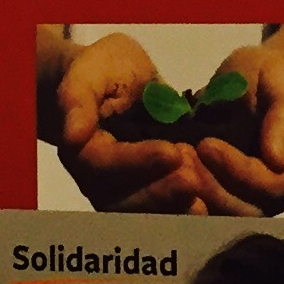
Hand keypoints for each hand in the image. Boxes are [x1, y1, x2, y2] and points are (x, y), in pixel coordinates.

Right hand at [44, 31, 211, 212]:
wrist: (117, 80)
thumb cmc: (101, 69)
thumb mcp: (89, 71)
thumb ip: (77, 99)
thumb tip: (72, 136)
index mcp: (80, 150)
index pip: (104, 164)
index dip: (136, 161)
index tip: (172, 152)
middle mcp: (97, 180)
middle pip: (123, 200)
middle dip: (160, 193)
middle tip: (194, 181)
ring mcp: (121, 192)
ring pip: (145, 213)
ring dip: (174, 210)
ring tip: (205, 201)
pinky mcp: (147, 193)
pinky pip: (164, 211)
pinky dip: (185, 211)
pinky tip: (211, 205)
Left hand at [189, 32, 283, 215]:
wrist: (254, 80)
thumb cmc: (271, 77)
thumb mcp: (282, 83)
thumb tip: (278, 159)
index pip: (272, 185)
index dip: (238, 170)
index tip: (205, 144)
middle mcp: (278, 190)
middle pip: (246, 209)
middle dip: (210, 185)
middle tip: (180, 156)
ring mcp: (250, 196)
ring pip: (222, 214)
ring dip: (194, 192)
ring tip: (173, 162)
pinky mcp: (223, 194)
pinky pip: (205, 206)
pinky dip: (184, 193)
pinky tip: (165, 170)